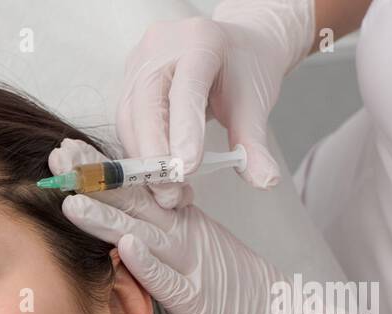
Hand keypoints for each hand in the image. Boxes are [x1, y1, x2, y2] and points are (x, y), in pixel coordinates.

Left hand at [49, 137, 369, 313]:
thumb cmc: (229, 290)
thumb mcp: (188, 253)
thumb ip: (156, 235)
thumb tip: (117, 222)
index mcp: (178, 221)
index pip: (133, 189)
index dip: (99, 170)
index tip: (67, 150)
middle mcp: (182, 234)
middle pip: (132, 201)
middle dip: (93, 179)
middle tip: (58, 156)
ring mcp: (189, 264)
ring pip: (143, 233)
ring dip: (107, 217)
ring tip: (73, 200)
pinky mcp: (196, 298)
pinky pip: (169, 278)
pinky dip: (148, 262)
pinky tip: (127, 246)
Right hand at [116, 0, 314, 207]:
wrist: (233, 48)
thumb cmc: (243, 70)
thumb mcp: (254, 103)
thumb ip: (253, 143)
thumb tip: (265, 180)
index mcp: (199, 40)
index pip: (186, 90)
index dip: (183, 131)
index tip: (186, 169)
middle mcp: (160, 47)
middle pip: (146, 107)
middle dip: (155, 156)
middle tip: (171, 194)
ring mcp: (138, 63)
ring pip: (129, 120)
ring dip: (144, 162)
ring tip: (168, 192)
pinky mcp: (127, 82)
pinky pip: (126, 124)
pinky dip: (140, 155)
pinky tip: (158, 176)